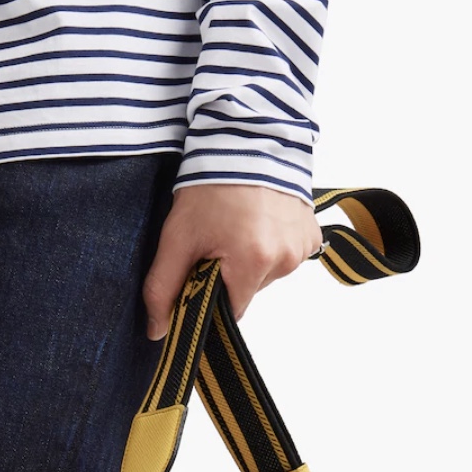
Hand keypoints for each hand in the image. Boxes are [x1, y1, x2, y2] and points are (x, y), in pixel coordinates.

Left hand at [142, 185, 321, 338]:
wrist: (244, 139)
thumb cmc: (210, 186)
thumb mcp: (177, 237)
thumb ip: (163, 287)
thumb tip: (158, 332)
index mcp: (253, 264)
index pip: (230, 311)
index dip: (212, 295)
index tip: (202, 270)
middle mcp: (285, 259)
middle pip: (249, 291)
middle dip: (230, 274)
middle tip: (218, 238)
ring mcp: (303, 247)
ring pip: (268, 274)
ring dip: (252, 258)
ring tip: (239, 224)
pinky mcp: (313, 234)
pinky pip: (287, 255)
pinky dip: (272, 244)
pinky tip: (259, 219)